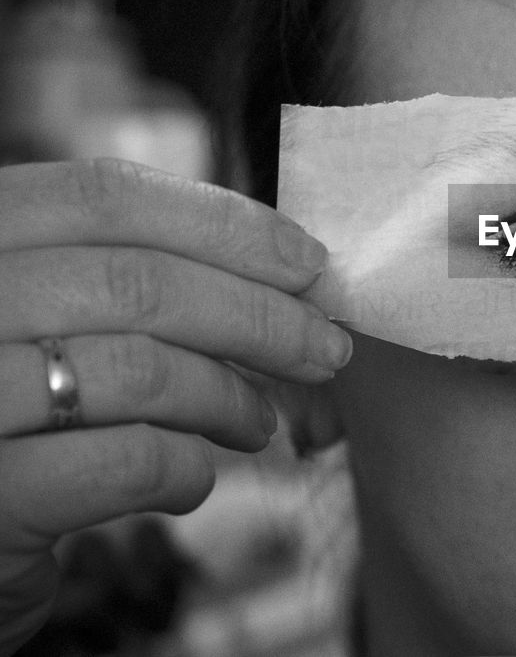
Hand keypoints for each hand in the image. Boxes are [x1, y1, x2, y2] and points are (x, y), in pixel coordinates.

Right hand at [0, 159, 351, 654]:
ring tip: (258, 423)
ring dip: (229, 396)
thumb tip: (290, 267)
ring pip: (141, 369)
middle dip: (259, 315)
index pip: (106, 196)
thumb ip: (127, 277)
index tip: (308, 263)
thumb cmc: (11, 415)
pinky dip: (187, 469)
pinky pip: (128, 461)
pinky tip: (189, 480)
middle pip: (137, 281)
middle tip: (324, 349)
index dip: (225, 224)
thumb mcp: (41, 316)